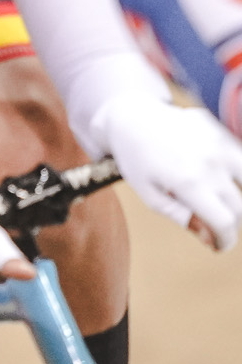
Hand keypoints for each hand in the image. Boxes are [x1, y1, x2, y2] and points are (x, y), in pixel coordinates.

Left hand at [93, 96, 241, 249]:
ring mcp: (221, 145)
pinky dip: (235, 175)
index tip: (220, 245)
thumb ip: (182, 216)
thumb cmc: (137, 159)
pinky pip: (241, 160)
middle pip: (239, 206)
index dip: (225, 239)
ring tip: (219, 204)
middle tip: (214, 226)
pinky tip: (216, 180)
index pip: (224, 221)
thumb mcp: (150, 194)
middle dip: (229, 222)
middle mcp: (211, 163)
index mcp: (188, 182)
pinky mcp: (223, 132)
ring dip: (237, 199)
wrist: (133, 118)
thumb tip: (210, 237)